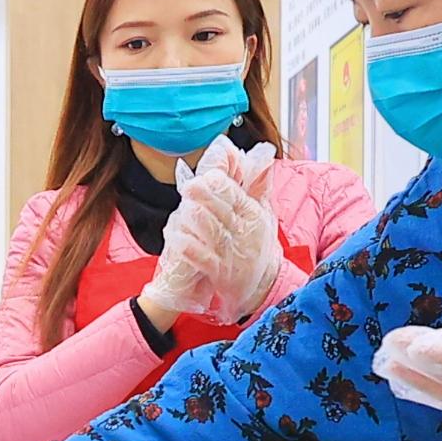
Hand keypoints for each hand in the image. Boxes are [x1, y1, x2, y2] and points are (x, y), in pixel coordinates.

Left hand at [138, 143, 280, 327]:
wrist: (263, 285)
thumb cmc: (258, 244)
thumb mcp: (263, 213)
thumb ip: (259, 184)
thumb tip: (262, 155)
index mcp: (253, 214)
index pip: (237, 195)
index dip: (222, 185)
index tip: (207, 175)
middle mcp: (243, 232)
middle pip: (223, 211)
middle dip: (206, 198)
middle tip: (190, 186)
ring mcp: (230, 253)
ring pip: (212, 232)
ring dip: (196, 219)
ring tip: (183, 208)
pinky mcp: (219, 272)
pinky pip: (202, 258)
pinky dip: (190, 248)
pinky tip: (178, 239)